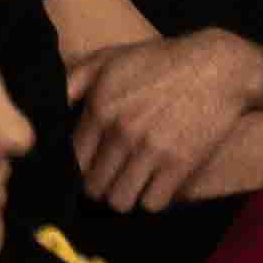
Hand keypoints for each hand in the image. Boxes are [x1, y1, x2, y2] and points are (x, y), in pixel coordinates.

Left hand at [70, 26, 262, 210]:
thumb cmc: (159, 62)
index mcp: (100, 107)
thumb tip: (46, 105)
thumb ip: (73, 80)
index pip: (73, 160)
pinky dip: (151, 200)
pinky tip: (153, 185)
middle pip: (94, 186)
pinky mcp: (180, 165)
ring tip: (129, 185)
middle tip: (108, 180)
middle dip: (98, 186)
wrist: (217, 68)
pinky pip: (153, 203)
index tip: (85, 169)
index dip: (76, 168)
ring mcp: (151, 150)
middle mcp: (122, 131)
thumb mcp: (109, 59)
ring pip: (120, 200)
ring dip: (123, 197)